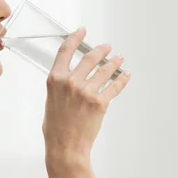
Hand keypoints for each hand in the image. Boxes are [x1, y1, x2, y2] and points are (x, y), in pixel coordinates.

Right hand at [42, 27, 130, 165]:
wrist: (65, 147)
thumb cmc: (56, 127)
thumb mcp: (50, 100)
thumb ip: (60, 85)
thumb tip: (71, 77)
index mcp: (55, 80)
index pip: (66, 51)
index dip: (75, 38)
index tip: (82, 31)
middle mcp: (70, 82)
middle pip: (89, 58)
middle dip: (101, 50)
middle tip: (107, 47)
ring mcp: (86, 92)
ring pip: (105, 70)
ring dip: (114, 62)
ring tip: (120, 58)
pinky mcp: (100, 102)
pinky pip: (114, 86)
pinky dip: (122, 79)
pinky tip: (126, 74)